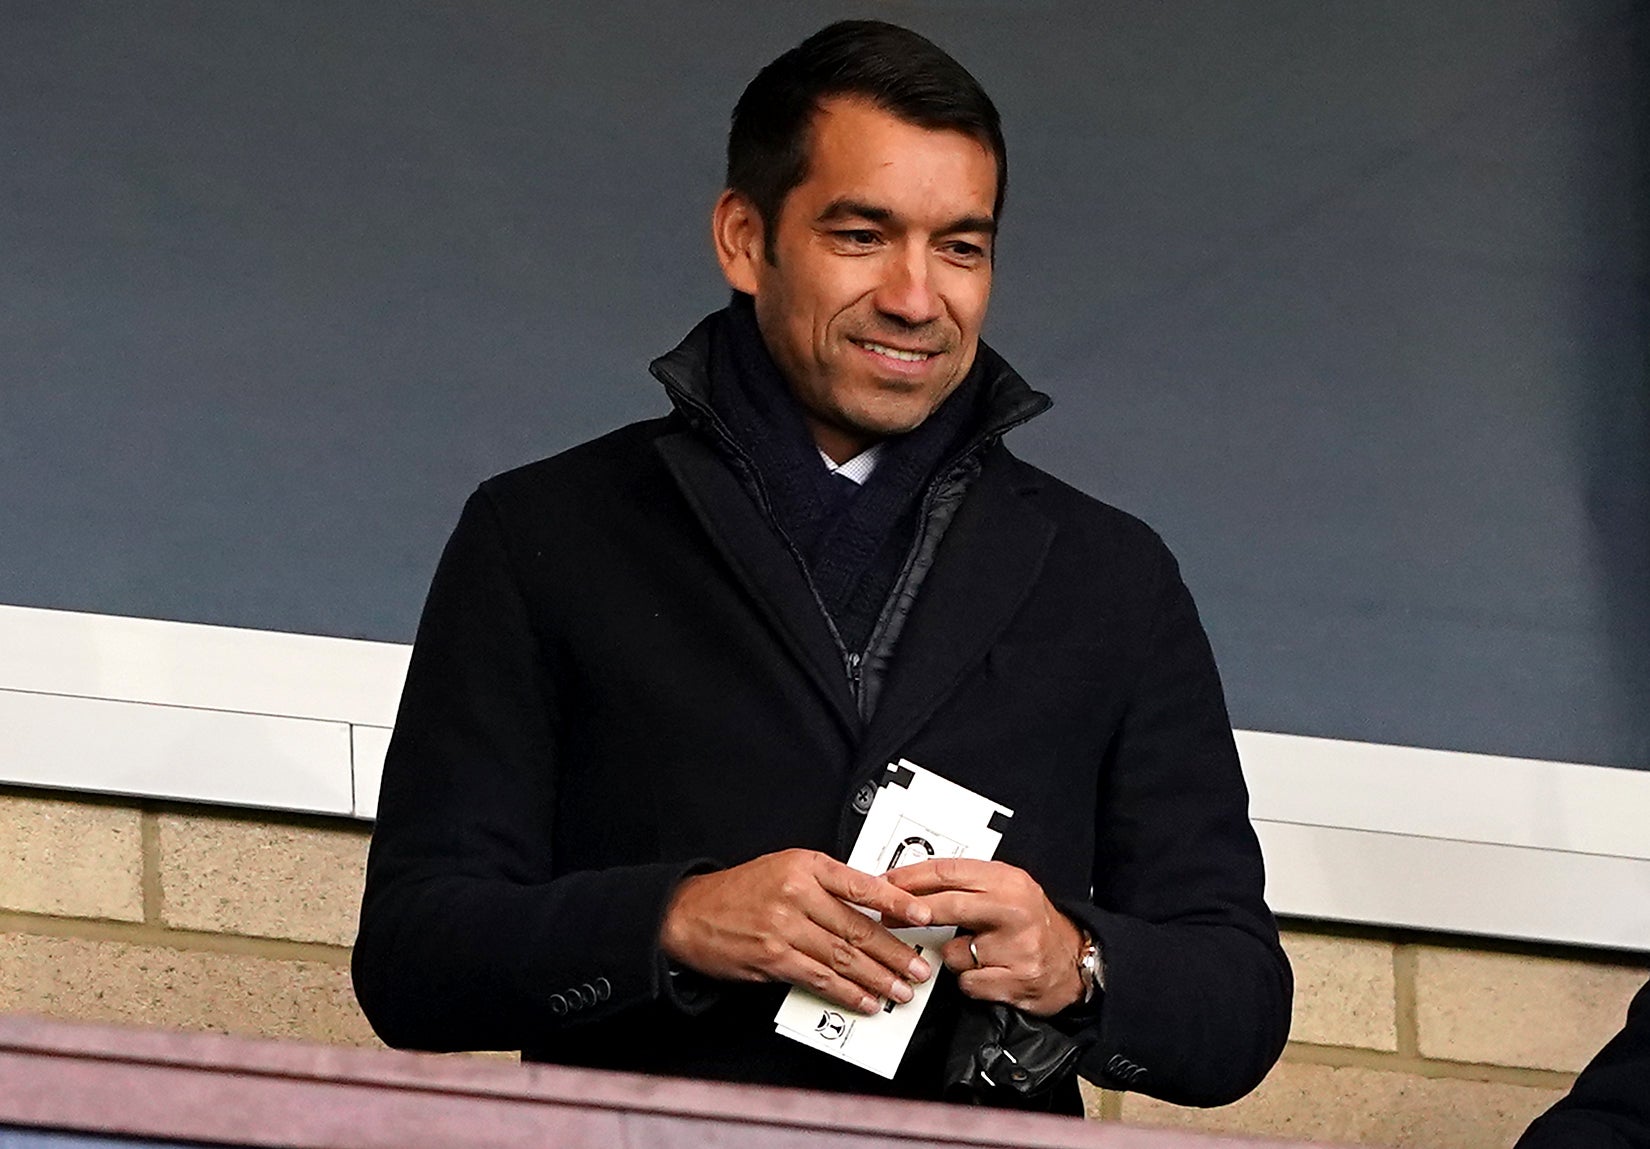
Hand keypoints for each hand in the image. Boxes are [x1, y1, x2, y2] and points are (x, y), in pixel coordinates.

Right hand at [659, 849, 934, 1014]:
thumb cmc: (740, 890)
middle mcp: (797, 894)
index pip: (861, 885)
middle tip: (919, 968)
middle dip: (894, 953)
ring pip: (843, 958)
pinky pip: (819, 979)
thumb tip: (874, 904)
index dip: (897, 903)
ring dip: (878, 978)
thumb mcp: (785, 868)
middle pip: (857, 929)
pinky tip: (866, 1000)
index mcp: (805, 866)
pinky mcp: (773, 959)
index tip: (923, 916)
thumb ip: (827, 883)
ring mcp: (784, 929)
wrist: (689, 912)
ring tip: (902, 990)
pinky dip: (847, 993)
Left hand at [885, 858, 1084, 1016]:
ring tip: (975, 952)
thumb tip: (912, 885)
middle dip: (910, 913)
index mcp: (1008, 880)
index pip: (950, 871)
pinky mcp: (1015, 980)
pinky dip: (970, 980)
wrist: (1074, 961)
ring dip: (952, 956)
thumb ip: (967, 884)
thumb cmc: (1032, 923)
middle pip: (946, 906)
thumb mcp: (1006, 889)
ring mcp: (1016, 947)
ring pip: (954, 952)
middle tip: (890, 917)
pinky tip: (988, 972)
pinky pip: (967, 982)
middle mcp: (1013, 910)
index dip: (911, 878)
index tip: (886, 884)